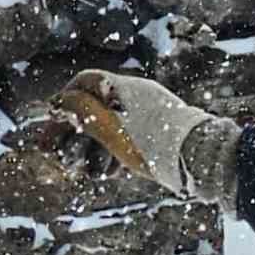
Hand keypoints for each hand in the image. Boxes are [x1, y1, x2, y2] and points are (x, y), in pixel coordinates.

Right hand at [52, 69, 218, 197]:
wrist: (201, 159)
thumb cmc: (152, 143)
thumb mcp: (109, 129)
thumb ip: (81, 112)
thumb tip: (59, 102)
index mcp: (125, 87)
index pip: (85, 83)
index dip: (64, 103)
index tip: (54, 124)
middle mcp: (139, 96)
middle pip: (97, 109)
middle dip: (76, 135)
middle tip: (60, 159)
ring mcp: (153, 114)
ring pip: (114, 128)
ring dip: (95, 149)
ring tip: (88, 172)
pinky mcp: (165, 134)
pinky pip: (133, 138)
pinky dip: (117, 153)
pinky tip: (111, 172)